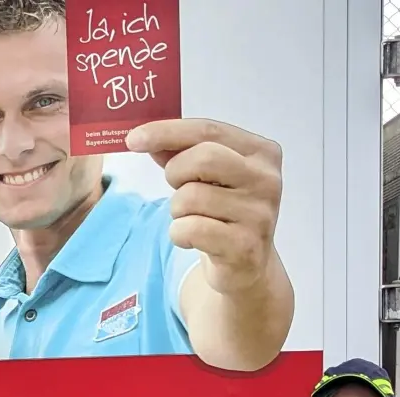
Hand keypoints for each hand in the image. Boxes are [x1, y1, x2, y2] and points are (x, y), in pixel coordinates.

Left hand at [126, 118, 283, 296]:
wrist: (246, 263)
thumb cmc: (222, 211)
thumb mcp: (207, 176)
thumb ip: (180, 152)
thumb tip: (144, 137)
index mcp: (261, 152)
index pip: (208, 130)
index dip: (167, 132)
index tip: (133, 139)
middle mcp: (266, 179)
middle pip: (202, 158)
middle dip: (175, 173)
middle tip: (177, 187)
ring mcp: (258, 214)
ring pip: (191, 197)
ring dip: (177, 210)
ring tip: (193, 217)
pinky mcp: (244, 246)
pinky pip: (190, 229)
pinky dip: (179, 233)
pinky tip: (193, 238)